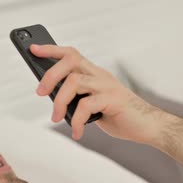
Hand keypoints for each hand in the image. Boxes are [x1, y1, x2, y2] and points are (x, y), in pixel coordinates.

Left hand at [30, 44, 165, 141]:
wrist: (149, 126)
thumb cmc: (119, 115)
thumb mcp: (93, 103)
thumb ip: (77, 97)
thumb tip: (52, 97)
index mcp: (95, 74)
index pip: (71, 54)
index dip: (51, 50)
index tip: (33, 49)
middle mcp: (100, 75)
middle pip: (70, 61)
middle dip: (50, 75)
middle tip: (40, 93)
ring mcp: (107, 86)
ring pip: (74, 82)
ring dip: (60, 101)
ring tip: (56, 118)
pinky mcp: (113, 100)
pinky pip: (86, 106)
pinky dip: (76, 121)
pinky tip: (77, 132)